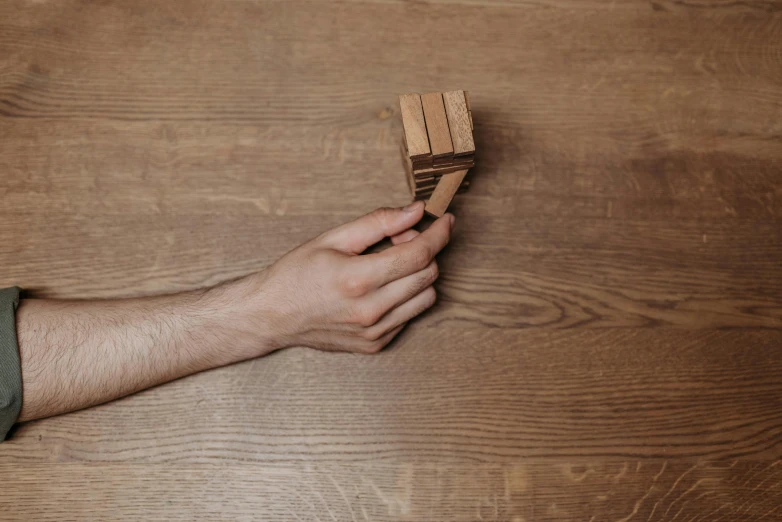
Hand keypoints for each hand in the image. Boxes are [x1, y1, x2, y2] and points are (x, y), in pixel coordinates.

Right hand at [231, 202, 454, 355]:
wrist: (272, 316)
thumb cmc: (298, 273)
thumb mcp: (333, 238)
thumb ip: (378, 223)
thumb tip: (416, 211)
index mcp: (358, 279)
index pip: (418, 254)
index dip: (438, 234)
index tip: (446, 220)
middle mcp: (370, 310)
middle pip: (428, 275)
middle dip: (425, 250)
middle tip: (402, 238)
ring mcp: (374, 332)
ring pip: (426, 298)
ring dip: (418, 276)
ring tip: (391, 264)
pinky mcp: (375, 344)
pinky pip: (409, 316)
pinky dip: (405, 297)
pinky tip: (381, 287)